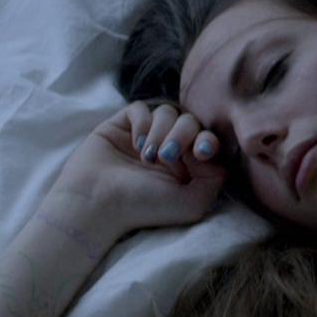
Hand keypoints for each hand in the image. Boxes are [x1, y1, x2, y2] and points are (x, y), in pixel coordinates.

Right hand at [50, 100, 227, 236]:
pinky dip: (142, 123)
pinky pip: (141, 108)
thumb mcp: (194, 203)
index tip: (200, 153)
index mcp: (187, 167)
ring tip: (148, 157)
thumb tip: (213, 152)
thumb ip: (216, 178)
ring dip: (161, 132)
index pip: (207, 140)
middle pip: (190, 121)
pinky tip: (135, 145)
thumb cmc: (145, 207)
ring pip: (167, 112)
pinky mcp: (122, 125)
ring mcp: (145, 136)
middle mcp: (168, 149)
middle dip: (183, 135)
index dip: (208, 141)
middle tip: (167, 157)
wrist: (100, 202)